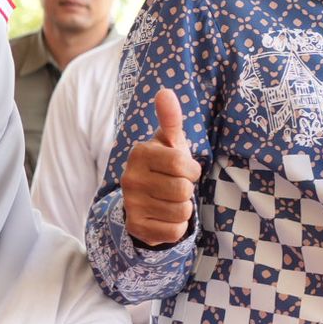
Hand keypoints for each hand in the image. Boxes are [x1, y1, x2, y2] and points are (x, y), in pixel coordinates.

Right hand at [121, 89, 201, 245]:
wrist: (144, 199)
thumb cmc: (164, 165)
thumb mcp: (169, 142)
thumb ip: (170, 119)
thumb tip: (165, 92)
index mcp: (140, 153)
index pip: (183, 165)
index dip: (192, 170)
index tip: (185, 170)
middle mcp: (130, 179)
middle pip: (183, 190)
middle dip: (187, 189)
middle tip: (176, 186)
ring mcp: (131, 204)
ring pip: (181, 211)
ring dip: (184, 208)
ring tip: (170, 200)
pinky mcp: (136, 228)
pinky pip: (175, 231)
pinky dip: (177, 226)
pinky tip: (165, 216)